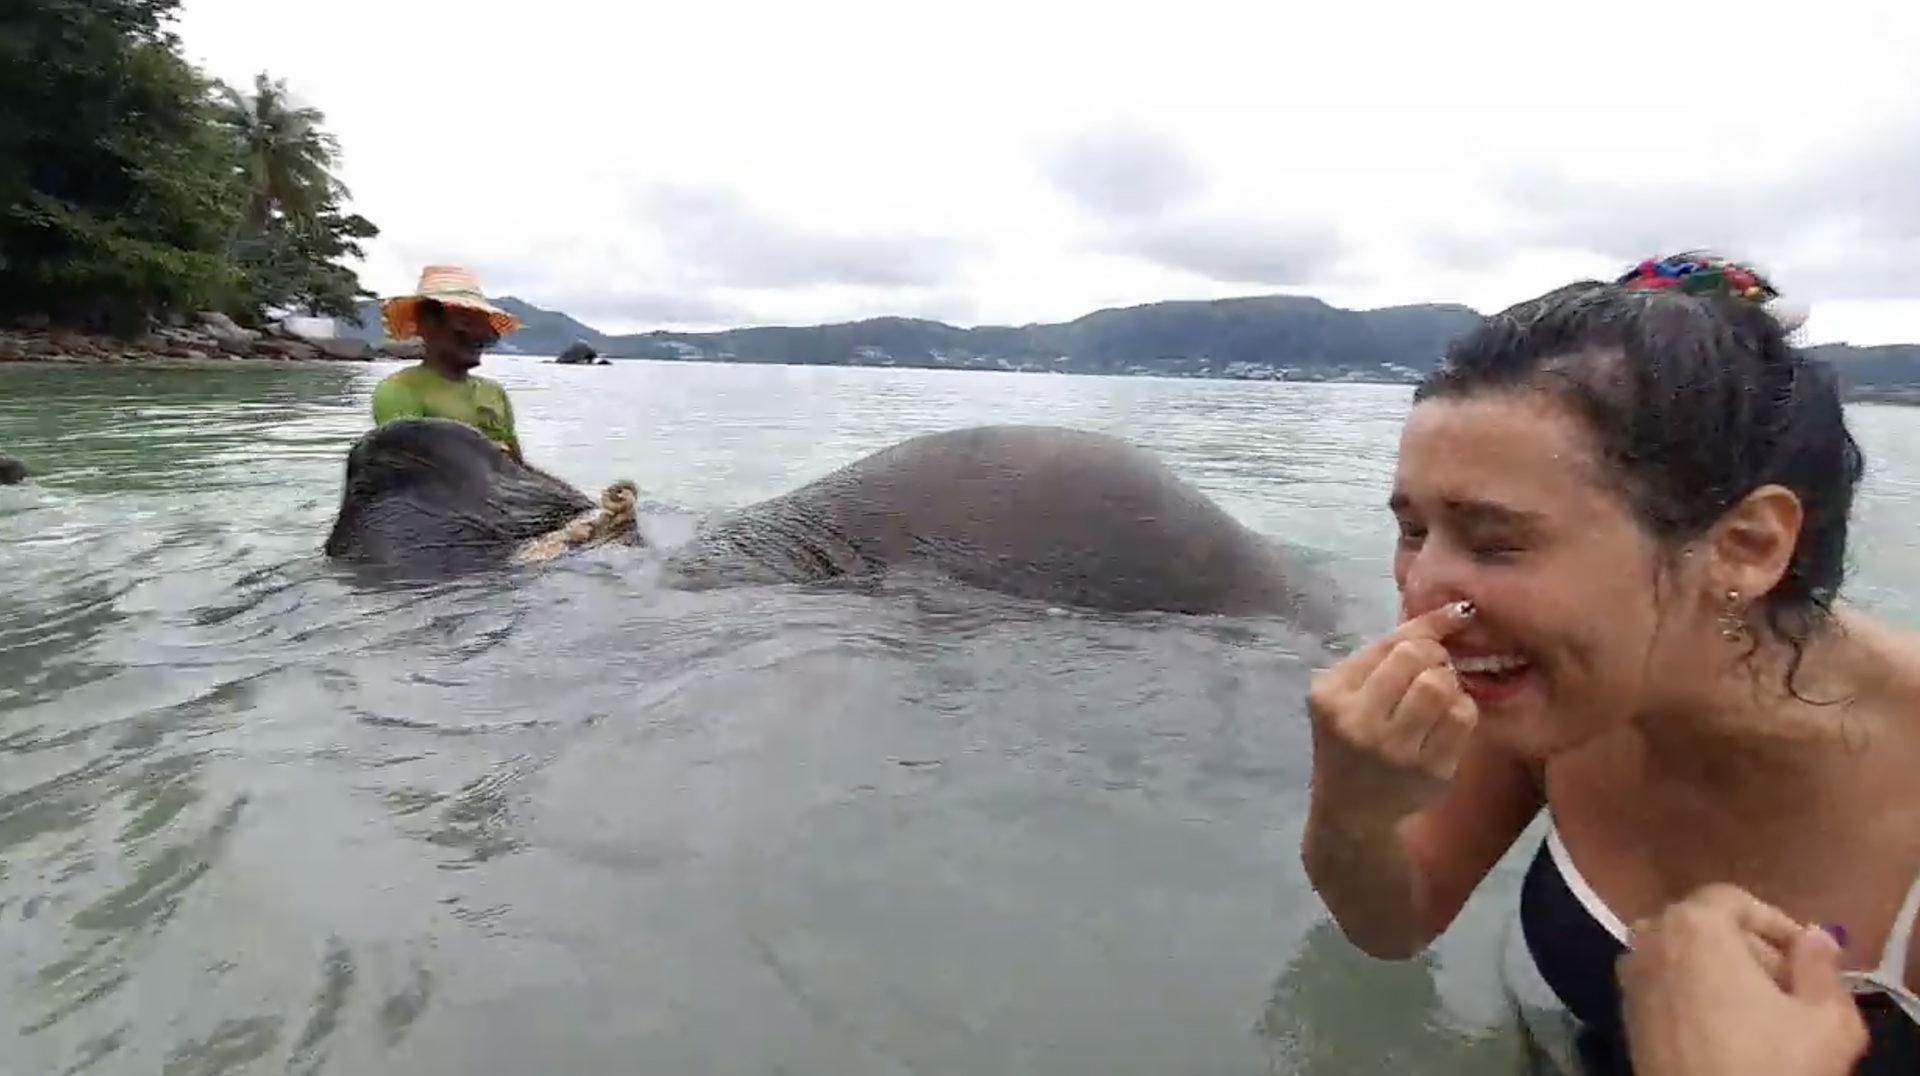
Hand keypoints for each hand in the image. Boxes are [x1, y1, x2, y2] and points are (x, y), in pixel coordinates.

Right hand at [1305, 601, 1479, 825]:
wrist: (1350, 808)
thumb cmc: (1348, 737)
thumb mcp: (1346, 691)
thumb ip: (1385, 650)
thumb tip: (1454, 611)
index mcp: (1332, 696)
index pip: (1391, 644)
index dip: (1430, 627)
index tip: (1458, 614)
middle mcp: (1360, 723)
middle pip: (1418, 660)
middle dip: (1435, 657)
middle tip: (1433, 669)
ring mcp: (1397, 751)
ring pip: (1443, 687)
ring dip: (1449, 683)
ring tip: (1439, 694)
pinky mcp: (1430, 772)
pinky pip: (1463, 719)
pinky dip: (1462, 709)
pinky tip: (1446, 718)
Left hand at [1619, 884, 1867, 1075]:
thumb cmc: (1771, 1067)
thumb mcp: (1826, 1020)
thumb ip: (1822, 968)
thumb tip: (1816, 936)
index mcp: (1693, 925)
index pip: (1734, 900)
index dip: (1776, 925)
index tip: (1807, 959)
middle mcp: (1649, 940)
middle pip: (1707, 927)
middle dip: (1752, 951)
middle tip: (1792, 991)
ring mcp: (1630, 979)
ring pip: (1686, 959)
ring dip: (1724, 975)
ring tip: (1764, 1015)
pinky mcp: (1624, 1016)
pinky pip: (1667, 987)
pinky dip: (1696, 996)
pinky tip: (1728, 1034)